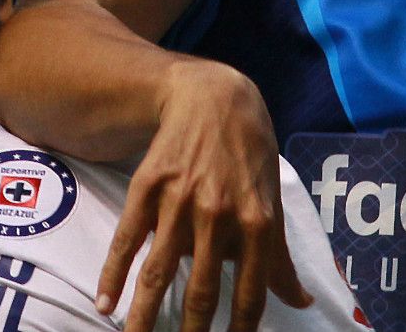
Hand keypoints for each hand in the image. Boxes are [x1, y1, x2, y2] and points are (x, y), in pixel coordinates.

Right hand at [99, 60, 311, 331]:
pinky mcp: (147, 187)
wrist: (214, 98)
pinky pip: (128, 238)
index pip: (248, 294)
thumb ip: (281, 258)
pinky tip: (105, 303)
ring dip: (143, 315)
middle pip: (200, 291)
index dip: (239, 330)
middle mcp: (219, 215)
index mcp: (257, 222)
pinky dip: (114, 274)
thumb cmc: (249, 155)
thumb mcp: (272, 201)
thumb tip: (300, 302)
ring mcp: (179, 201)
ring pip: (158, 271)